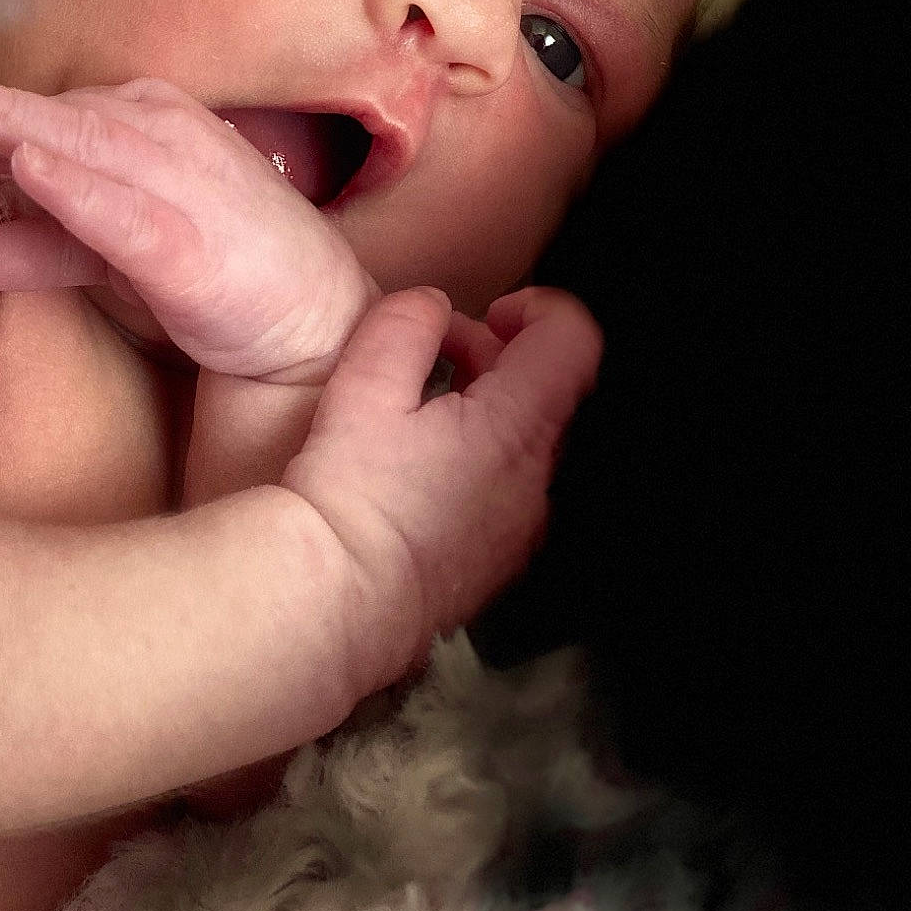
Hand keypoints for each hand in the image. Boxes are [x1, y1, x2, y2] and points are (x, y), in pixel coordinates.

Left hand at [0, 65, 379, 382]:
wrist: (315, 324)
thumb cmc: (212, 275)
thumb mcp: (109, 261)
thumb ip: (43, 245)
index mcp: (131, 128)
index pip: (24, 118)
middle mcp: (156, 135)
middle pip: (37, 120)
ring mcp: (182, 181)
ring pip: (79, 145)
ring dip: (6, 123)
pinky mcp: (197, 241)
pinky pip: (128, 210)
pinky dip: (79, 187)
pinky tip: (30, 167)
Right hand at [283, 284, 602, 687]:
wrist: (337, 602)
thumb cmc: (351, 495)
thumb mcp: (364, 386)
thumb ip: (405, 325)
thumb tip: (431, 308)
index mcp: (518, 426)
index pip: (574, 341)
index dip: (539, 308)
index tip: (491, 311)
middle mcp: (537, 478)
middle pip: (548, 389)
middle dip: (496, 355)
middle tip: (433, 352)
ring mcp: (523, 526)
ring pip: (526, 441)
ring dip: (486, 408)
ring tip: (417, 410)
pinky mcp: (498, 560)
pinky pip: (506, 488)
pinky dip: (477, 459)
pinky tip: (418, 468)